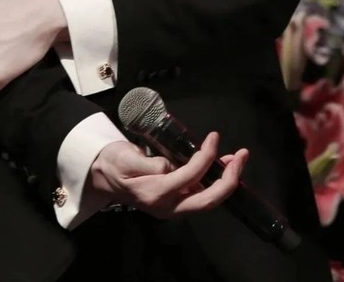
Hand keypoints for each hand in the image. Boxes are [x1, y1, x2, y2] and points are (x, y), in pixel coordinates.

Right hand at [88, 132, 247, 218]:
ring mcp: (174, 207)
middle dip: (229, 180)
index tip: (213, 137)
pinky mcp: (177, 201)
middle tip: (241, 156)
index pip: (189, 177)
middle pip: (207, 200)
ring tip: (238, 158)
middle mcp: (169, 206)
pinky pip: (202, 195)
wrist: (103, 178)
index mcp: (155, 194)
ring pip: (208, 199)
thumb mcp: (124, 158)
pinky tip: (223, 165)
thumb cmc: (113, 164)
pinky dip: (216, 181)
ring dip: (227, 181)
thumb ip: (147, 162)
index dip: (205, 157)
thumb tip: (169, 165)